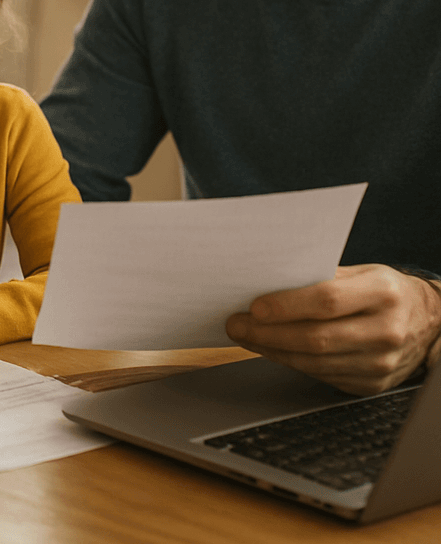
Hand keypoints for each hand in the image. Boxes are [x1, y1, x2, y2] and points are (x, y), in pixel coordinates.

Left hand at [225, 265, 440, 394]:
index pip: (327, 301)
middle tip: (237, 325)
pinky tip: (273, 350)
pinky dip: (292, 363)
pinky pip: (322, 375)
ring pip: (315, 362)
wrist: (429, 322)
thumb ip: (321, 276)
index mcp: (383, 293)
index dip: (287, 305)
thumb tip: (268, 280)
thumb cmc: (385, 291)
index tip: (254, 306)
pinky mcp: (372, 384)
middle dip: (268, 333)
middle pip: (316, 337)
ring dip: (272, 351)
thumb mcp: (362, 272)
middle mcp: (387, 330)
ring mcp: (381, 363)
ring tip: (246, 337)